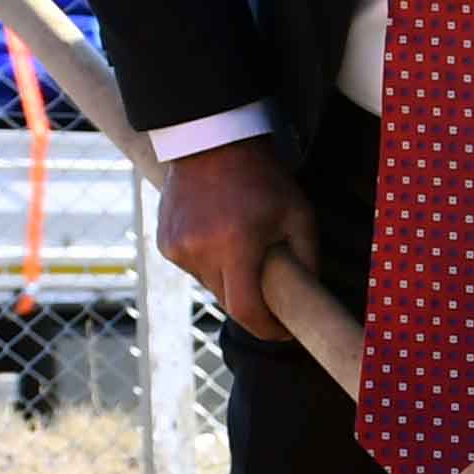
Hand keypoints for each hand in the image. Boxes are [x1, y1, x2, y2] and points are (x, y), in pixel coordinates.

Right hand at [157, 135, 320, 342]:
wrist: (213, 142)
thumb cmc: (263, 179)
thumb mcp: (299, 216)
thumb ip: (308, 261)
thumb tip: (307, 301)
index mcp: (234, 245)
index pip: (246, 310)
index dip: (267, 329)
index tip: (284, 330)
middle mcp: (199, 250)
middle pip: (229, 301)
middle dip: (254, 302)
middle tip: (273, 283)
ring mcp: (176, 247)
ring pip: (211, 287)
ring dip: (231, 280)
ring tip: (244, 245)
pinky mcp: (164, 242)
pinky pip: (194, 269)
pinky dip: (211, 264)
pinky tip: (220, 235)